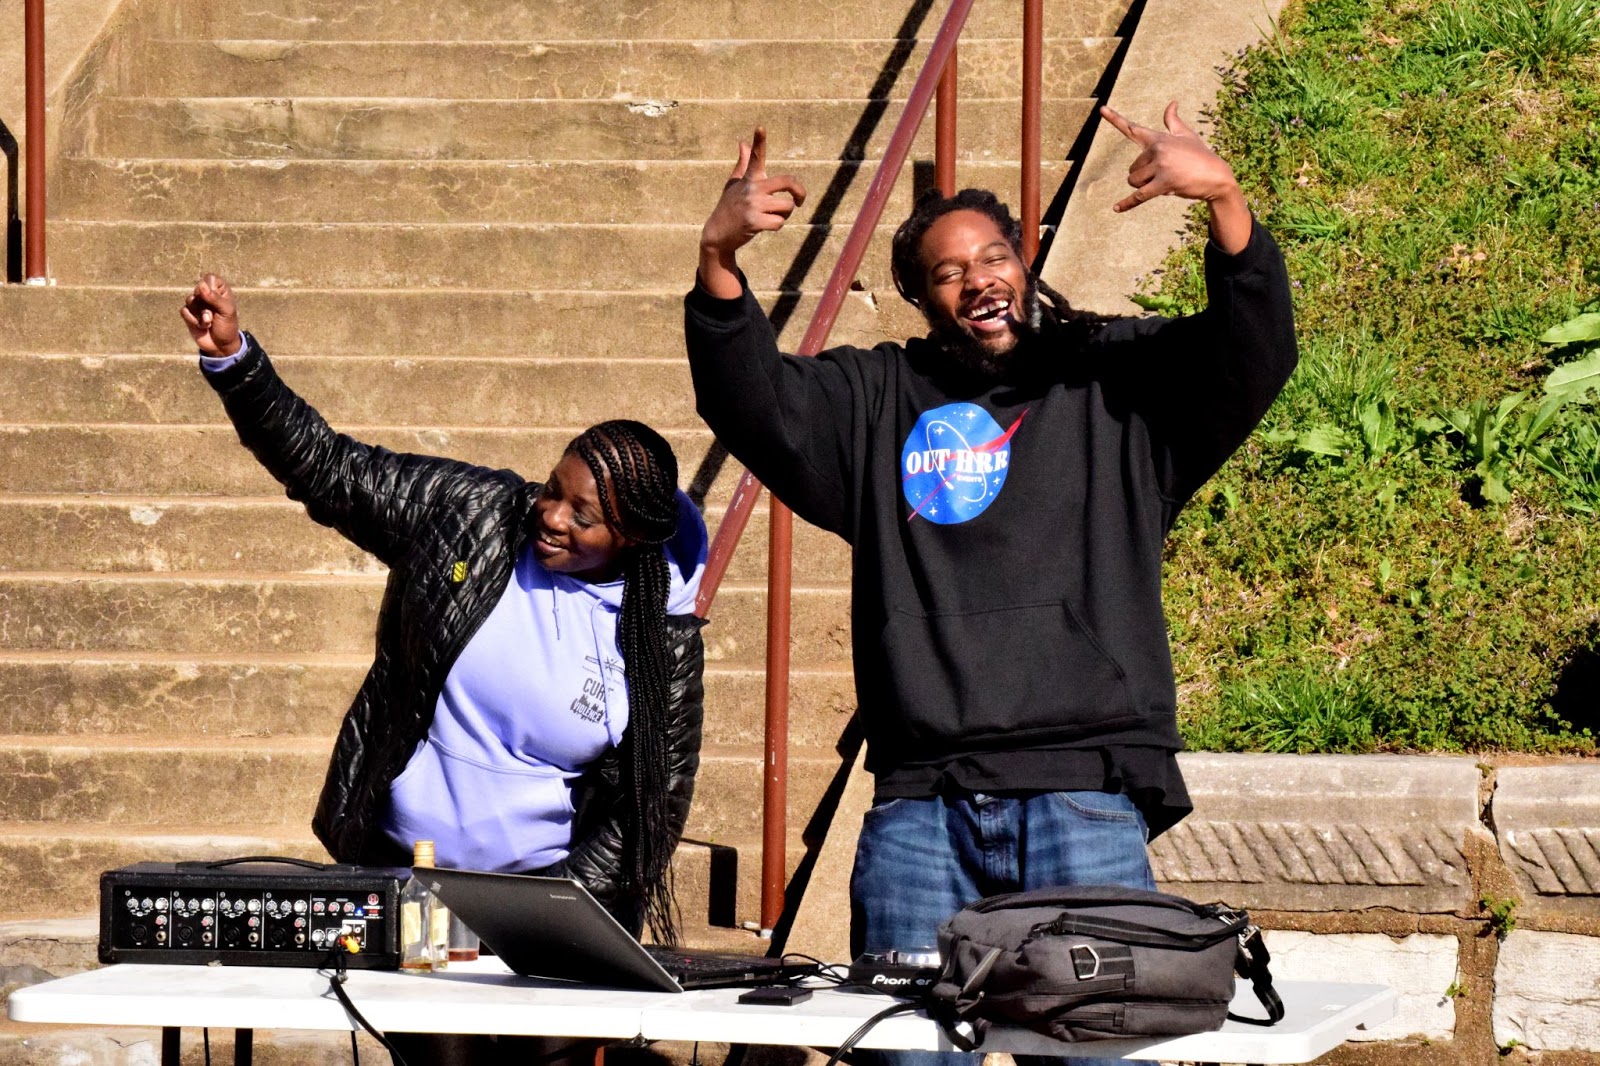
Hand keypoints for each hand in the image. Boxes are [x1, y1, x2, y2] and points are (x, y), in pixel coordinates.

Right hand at [181, 273, 242, 356]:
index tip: (216, 299)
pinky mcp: (188, 313)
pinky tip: (201, 326)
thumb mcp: (226, 311)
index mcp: (220, 290)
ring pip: (190, 300)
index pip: (210, 278)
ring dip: (200, 314)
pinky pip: (184, 311)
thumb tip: (201, 285)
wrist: (220, 345)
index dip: (210, 288)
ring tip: (209, 322)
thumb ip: (214, 298)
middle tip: (214, 314)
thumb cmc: (227, 326)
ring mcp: (197, 303)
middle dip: (205, 304)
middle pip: (198, 289)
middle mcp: (207, 294)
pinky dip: (193, 320)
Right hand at [698, 128, 807, 296]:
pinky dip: (776, 226)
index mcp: (749, 178)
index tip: (760, 127)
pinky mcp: (754, 222)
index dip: (759, 141)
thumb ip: (743, 163)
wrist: (717, 234)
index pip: (756, 157)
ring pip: (787, 206)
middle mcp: (752, 188)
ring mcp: (753, 205)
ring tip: (770, 216)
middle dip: (800, 191)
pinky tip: (764, 226)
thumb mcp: (734, 184)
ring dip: (784, 214)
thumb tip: (742, 142)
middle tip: (800, 200)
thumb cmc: (729, 206)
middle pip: (788, 182)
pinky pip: (779, 222)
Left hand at [1099, 102, 1240, 211]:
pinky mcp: (1165, 183)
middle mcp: (1158, 149)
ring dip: (1145, 187)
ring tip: (1165, 182)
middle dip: (1143, 176)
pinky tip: (1116, 208)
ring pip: (1134, 181)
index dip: (1115, 118)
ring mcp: (1161, 166)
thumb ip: (1173, 121)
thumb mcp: (1186, 136)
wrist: (1216, 175)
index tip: (1101, 109)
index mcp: (1159, 138)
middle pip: (1132, 168)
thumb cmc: (1200, 155)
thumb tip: (1172, 103)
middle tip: (1165, 174)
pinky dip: (1127, 203)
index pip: (1133, 128)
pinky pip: (1140, 196)